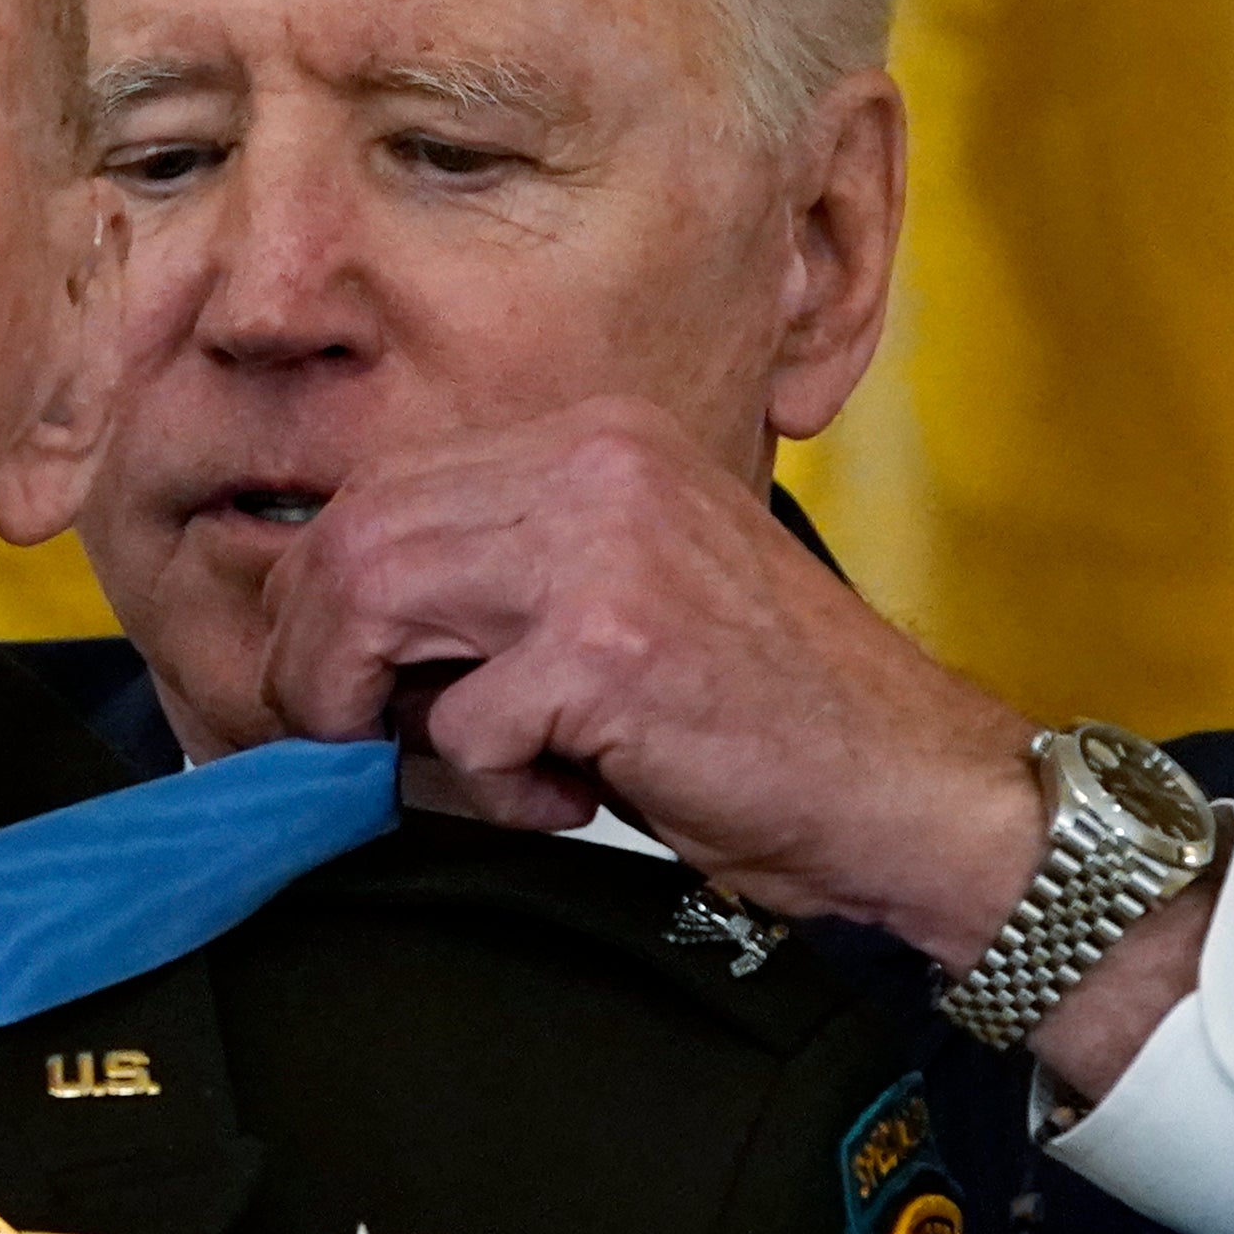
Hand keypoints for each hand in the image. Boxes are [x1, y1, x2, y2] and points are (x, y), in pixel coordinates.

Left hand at [252, 398, 1209, 1088]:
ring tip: (459, 767)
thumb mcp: (619, 604)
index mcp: (596, 438)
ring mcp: (604, 545)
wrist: (916, 789)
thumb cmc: (765, 720)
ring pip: (371, 606)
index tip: (332, 688)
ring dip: (372, 713)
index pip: (380, 490)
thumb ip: (498, 592)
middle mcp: (596, 463)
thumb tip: (329, 639)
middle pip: (350, 537)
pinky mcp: (610, 646)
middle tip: (355, 743)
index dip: (320, 600)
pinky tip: (571, 795)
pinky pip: (457, 722)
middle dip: (317, 659)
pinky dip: (486, 785)